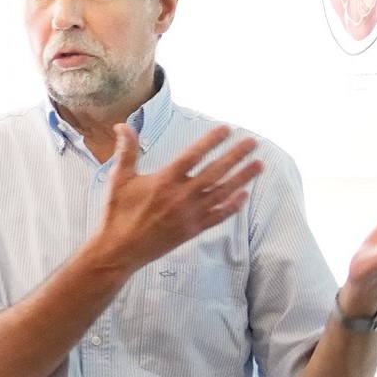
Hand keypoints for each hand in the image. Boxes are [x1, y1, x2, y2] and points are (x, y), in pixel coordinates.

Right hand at [86, 124, 263, 277]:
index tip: (227, 129)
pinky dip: (232, 206)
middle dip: (236, 155)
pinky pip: (218, 216)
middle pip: (216, 171)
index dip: (212, 140)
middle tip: (252, 142)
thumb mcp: (119, 179)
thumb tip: (123, 125)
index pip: (194, 155)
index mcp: (165, 180)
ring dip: (242, 177)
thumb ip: (127, 151)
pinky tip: (244, 195)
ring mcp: (190, 214)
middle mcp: (182, 195)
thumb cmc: (117, 214)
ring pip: (222, 192)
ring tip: (259, 165)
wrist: (119, 251)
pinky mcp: (192, 230)